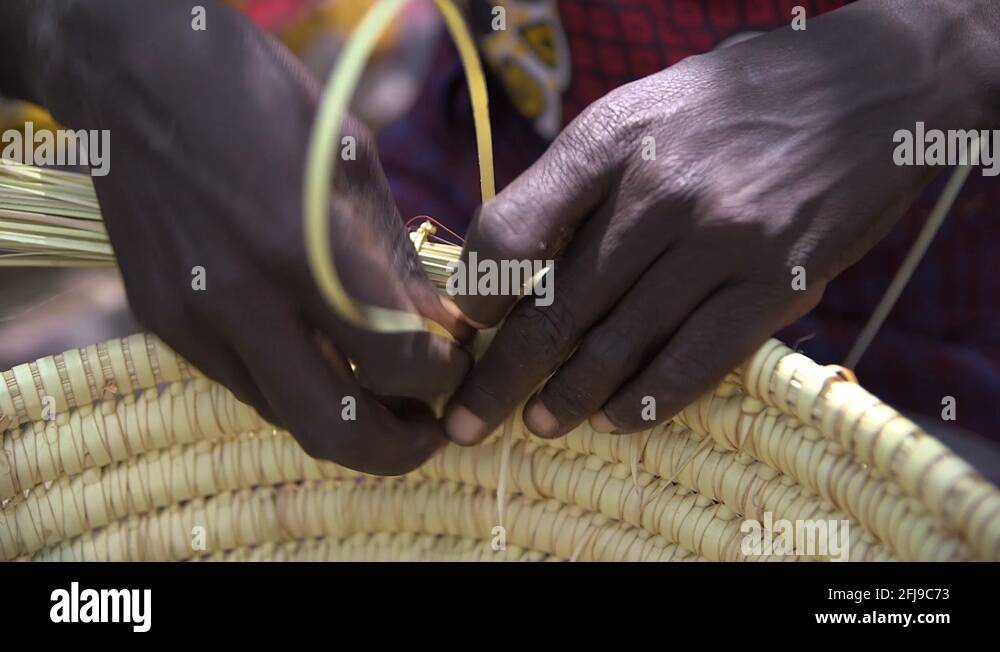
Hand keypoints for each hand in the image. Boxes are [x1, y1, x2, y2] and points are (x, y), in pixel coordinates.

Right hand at [32, 1, 470, 473]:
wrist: (131, 73)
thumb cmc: (258, 98)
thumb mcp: (351, 162)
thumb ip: (395, 260)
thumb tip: (440, 327)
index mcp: (304, 247)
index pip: (396, 361)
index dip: (442, 374)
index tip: (455, 358)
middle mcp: (241, 301)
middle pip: (335, 430)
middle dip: (399, 447)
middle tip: (430, 430)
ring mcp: (191, 321)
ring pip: (286, 416)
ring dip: (345, 417)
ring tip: (383, 390)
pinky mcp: (162, 322)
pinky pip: (243, 384)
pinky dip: (295, 385)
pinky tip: (320, 354)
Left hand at [444, 0, 997, 443]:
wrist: (874, 86)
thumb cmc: (742, 99)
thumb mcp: (646, 107)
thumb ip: (583, 177)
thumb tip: (516, 255)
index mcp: (613, 137)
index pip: (512, 231)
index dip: (479, 294)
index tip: (470, 328)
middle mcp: (660, 189)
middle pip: (556, 307)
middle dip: (501, 377)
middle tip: (465, 421)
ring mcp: (722, 240)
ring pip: (619, 344)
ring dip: (567, 398)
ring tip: (539, 425)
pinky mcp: (779, 282)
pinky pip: (696, 359)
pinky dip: (646, 400)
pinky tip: (614, 419)